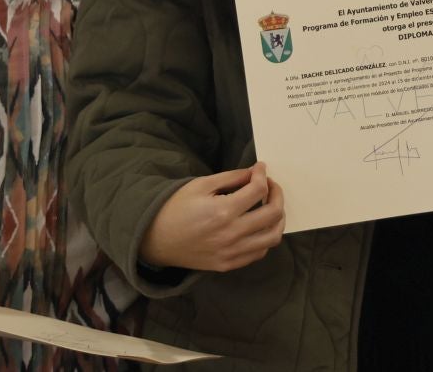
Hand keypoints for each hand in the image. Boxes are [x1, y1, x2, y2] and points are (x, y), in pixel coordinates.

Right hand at [138, 164, 285, 271]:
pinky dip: (265, 237)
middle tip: (270, 185)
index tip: (260, 168)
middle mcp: (231, 235)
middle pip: (273, 214)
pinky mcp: (228, 264)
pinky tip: (258, 225)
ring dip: (278, 218)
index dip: (263, 174)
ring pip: (272, 237)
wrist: (155, 239)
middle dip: (277, 194)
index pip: (258, 190)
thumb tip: (254, 173)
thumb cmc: (175, 208)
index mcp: (223, 212)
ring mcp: (231, 253)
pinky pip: (259, 252)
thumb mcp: (201, 185)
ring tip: (270, 206)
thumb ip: (231, 178)